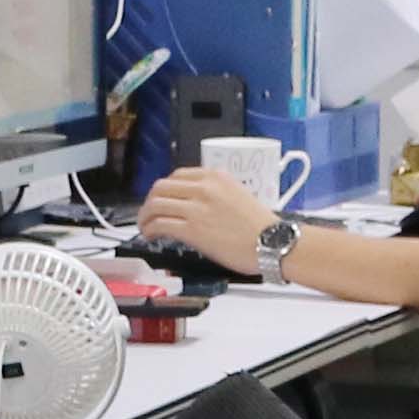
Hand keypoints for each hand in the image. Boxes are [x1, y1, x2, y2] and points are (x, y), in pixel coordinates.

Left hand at [137, 158, 280, 269]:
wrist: (273, 243)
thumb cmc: (261, 227)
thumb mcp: (238, 195)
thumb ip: (214, 193)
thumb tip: (194, 203)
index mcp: (215, 176)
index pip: (178, 175)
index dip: (164, 189)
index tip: (162, 199)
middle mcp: (203, 187)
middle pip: (161, 187)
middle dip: (150, 202)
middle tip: (149, 214)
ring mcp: (196, 207)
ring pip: (156, 204)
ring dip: (145, 216)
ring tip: (145, 227)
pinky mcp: (191, 229)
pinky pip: (160, 224)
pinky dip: (149, 229)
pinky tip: (150, 235)